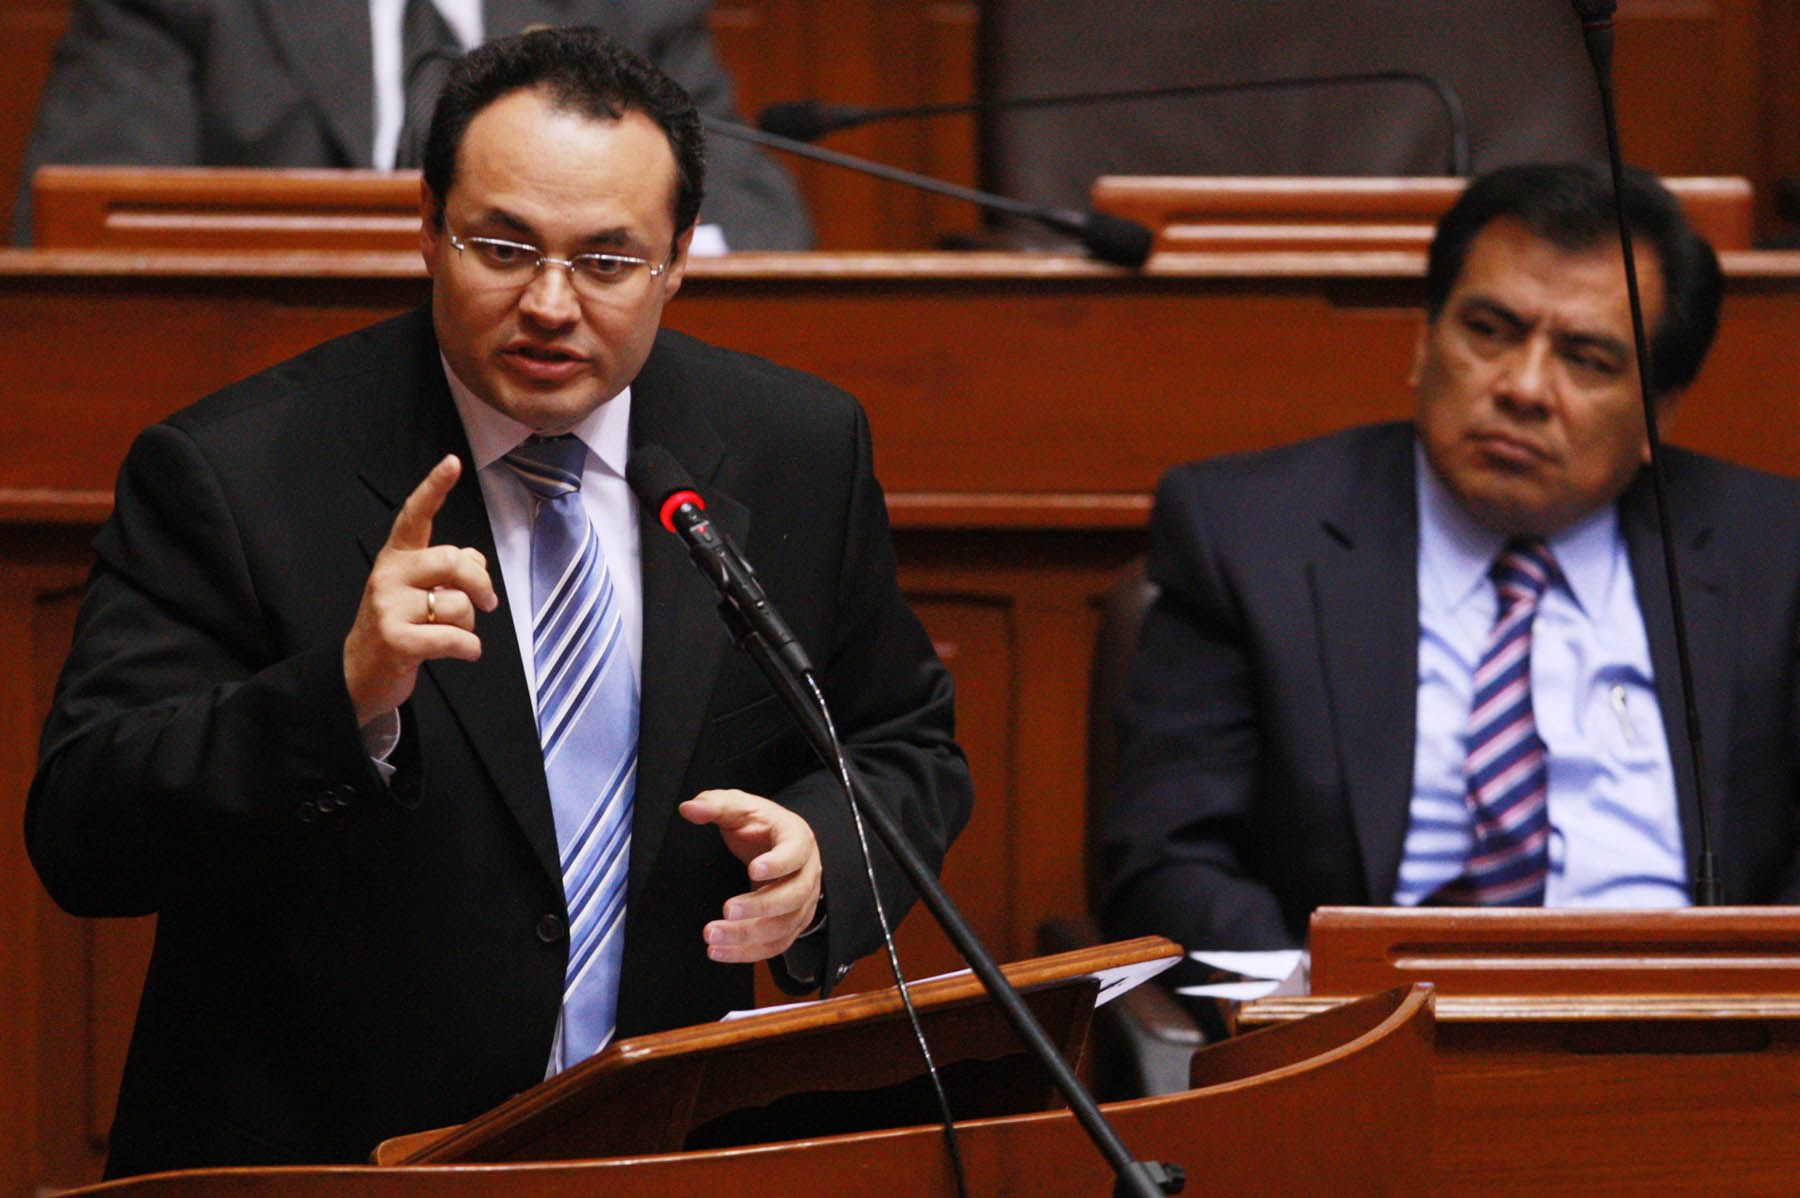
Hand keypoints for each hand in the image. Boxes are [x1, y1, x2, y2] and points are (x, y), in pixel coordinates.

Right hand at [343, 455, 498, 727]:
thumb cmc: (400, 626)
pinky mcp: (396, 640)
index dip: (434, 487)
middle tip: (487, 603)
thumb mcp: (417, 590)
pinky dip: (469, 648)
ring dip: (470, 624)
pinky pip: (455, 638)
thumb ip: (446, 569)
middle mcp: (388, 575)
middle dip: (481, 583)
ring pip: (459, 604)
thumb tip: (474, 561)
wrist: (360, 673)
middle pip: (454, 560)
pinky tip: (462, 652)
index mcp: (396, 557)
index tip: (452, 462)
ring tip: (452, 633)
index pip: (416, 515)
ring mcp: (389, 607)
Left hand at [681, 789, 823, 962]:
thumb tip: (688, 808)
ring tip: (713, 936)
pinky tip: (719, 952)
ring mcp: (803, 902)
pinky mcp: (791, 924)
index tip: (754, 869)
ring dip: (748, 936)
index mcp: (797, 839)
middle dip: (760, 907)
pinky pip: (775, 945)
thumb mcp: (740, 807)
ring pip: (783, 926)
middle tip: (727, 910)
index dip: (778, 863)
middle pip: (793, 896)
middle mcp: (807, 873)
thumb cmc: (760, 825)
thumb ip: (715, 804)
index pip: (795, 853)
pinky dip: (748, 953)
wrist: (778, 845)